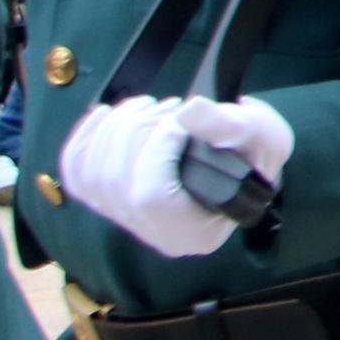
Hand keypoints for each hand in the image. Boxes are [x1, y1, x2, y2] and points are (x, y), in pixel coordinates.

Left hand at [57, 94, 292, 259]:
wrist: (244, 161)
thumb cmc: (256, 155)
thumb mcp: (263, 137)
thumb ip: (231, 126)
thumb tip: (190, 109)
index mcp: (192, 231)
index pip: (151, 196)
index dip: (158, 147)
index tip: (184, 119)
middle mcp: (153, 234)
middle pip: (116, 182)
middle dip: (138, 128)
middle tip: (172, 106)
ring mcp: (126, 218)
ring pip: (92, 174)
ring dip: (115, 127)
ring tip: (150, 107)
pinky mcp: (108, 199)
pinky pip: (76, 173)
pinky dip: (84, 138)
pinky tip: (108, 114)